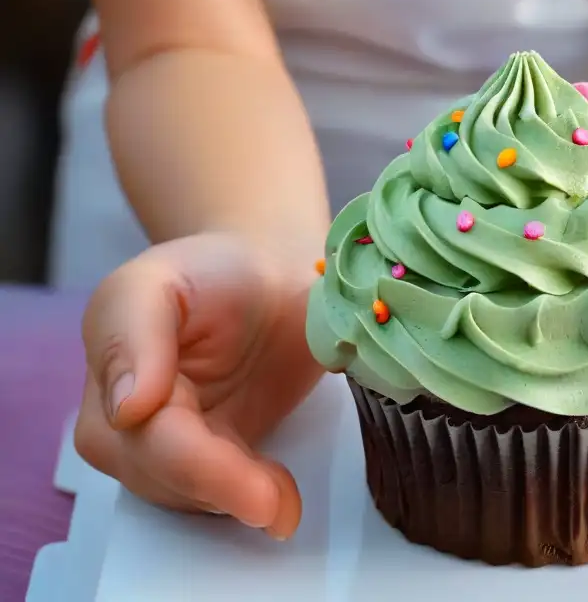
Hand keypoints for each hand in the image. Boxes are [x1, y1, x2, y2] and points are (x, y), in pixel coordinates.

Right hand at [73, 233, 323, 538]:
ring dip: (233, 502)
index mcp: (113, 353)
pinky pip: (208, 494)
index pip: (149, 430)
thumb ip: (137, 335)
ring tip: (285, 500)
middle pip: (161, 473)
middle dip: (222, 490)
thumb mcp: (168, 279)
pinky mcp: (196, 455)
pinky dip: (243, 500)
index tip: (251, 490)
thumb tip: (128, 409)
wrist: (263, 278)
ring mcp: (154, 438)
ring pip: (182, 494)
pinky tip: (279, 496)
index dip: (200, 465)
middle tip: (282, 505)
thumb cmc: (218, 270)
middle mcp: (118, 409)